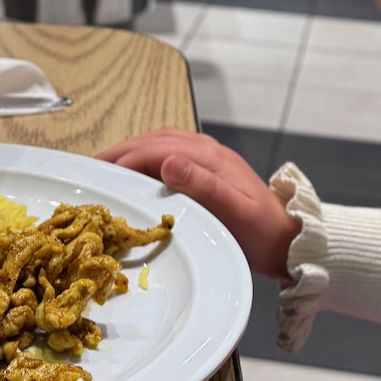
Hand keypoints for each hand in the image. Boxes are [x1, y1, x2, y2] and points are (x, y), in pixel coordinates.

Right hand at [97, 129, 299, 280]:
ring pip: (161, 143)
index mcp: (209, 158)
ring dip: (132, 152)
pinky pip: (170, 151)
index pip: (156, 150)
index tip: (99, 173)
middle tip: (92, 168)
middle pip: (154, 141)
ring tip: (107, 167)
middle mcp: (207, 151)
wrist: (288, 239)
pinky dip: (147, 156)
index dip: (125, 160)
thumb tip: (168, 162)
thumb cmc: (261, 232)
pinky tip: (137, 169)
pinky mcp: (209, 167)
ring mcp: (209, 157)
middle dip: (121, 153)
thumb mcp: (235, 213)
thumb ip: (204, 186)